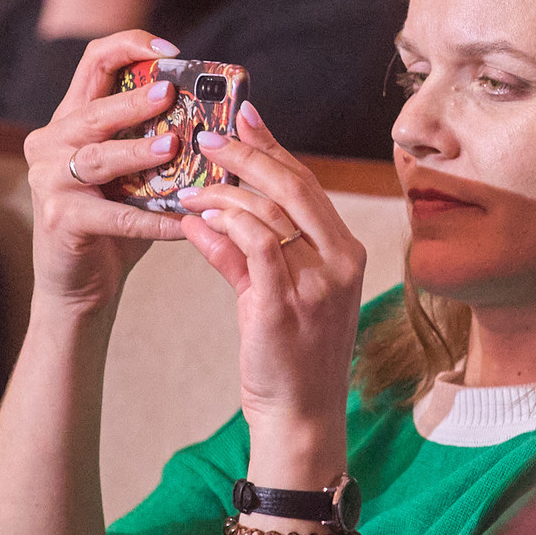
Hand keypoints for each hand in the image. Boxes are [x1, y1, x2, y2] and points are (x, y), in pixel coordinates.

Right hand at [24, 30, 193, 317]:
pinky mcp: (60, 219)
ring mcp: (48, 179)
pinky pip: (115, 216)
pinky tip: (185, 223)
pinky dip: (153, 221)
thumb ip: (161, 142)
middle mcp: (51, 141)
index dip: (130, 46)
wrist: (79, 284)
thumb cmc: (114, 223)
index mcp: (72, 118)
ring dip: (138, 152)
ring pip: (98, 157)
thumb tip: (224, 120)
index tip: (172, 52)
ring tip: (173, 147)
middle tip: (170, 94)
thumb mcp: (136, 174)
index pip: (95, 62)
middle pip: (94, 109)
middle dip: (134, 101)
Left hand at [175, 104, 367, 477]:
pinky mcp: (283, 304)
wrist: (302, 416)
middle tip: (209, 137)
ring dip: (222, 193)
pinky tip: (193, 222)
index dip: (274, 147)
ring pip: (267, 212)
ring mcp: (315, 283)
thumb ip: (252, 253)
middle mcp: (339, 261)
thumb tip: (211, 216)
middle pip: (292, 186)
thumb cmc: (291, 357)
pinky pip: (250, 246)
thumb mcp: (279, 295)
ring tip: (188, 189)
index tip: (245, 118)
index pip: (309, 184)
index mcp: (347, 252)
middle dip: (247, 154)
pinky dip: (219, 227)